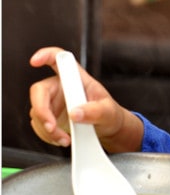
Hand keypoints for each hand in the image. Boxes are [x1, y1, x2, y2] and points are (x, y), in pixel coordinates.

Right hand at [29, 47, 143, 152]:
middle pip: (39, 91)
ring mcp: (53, 102)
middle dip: (42, 112)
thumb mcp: (109, 112)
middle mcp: (61, 87)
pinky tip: (62, 138)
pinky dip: (48, 135)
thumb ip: (95, 111)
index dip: (46, 56)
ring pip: (37, 112)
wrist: (108, 129)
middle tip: (53, 128)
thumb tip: (76, 113)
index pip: (60, 60)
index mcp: (77, 78)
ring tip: (65, 138)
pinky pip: (39, 125)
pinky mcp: (50, 117)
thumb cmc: (109, 114)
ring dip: (48, 129)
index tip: (35, 61)